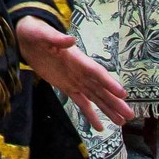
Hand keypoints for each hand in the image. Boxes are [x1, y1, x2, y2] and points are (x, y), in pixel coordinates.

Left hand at [16, 15, 134, 131]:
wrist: (28, 37)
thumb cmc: (35, 32)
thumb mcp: (42, 34)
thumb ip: (56, 39)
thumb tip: (70, 39)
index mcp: (78, 58)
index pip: (97, 72)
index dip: (109, 83)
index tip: (123, 94)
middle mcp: (81, 71)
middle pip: (101, 88)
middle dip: (115, 101)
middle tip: (130, 115)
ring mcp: (75, 80)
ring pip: (95, 97)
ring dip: (108, 109)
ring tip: (122, 123)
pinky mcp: (67, 86)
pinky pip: (81, 102)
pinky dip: (90, 114)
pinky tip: (100, 127)